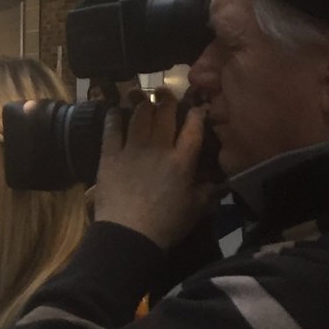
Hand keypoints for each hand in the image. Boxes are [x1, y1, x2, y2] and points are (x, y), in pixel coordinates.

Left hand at [92, 89, 213, 249]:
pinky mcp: (110, 155)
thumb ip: (207, 191)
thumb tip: (218, 181)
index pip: (193, 128)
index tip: (196, 107)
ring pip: (139, 116)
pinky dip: (114, 117)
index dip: (196, 114)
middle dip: (167, 101)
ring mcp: (132, 149)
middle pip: (164, 115)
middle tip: (166, 94)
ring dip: (143, 104)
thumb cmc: (166, 225)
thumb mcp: (196, 209)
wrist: (128, 234)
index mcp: (183, 161)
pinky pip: (112, 129)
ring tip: (143, 98)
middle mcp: (159, 148)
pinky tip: (116, 111)